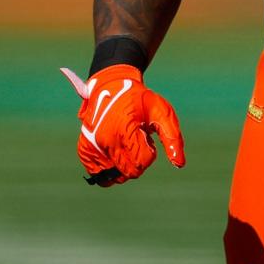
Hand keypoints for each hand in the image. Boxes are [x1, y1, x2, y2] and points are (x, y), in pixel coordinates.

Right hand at [61, 64, 184, 186]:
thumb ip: (172, 138)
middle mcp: (106, 140)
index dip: (150, 152)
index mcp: (125, 130)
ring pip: (113, 176)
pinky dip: (108, 168)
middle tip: (136, 140)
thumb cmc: (139, 100)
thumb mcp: (162, 112)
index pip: (142, 161)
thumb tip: (179, 164)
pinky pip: (97, 173)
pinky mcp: (84, 149)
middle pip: (129, 172)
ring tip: (125, 145)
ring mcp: (93, 145)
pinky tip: (114, 151)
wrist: (111, 86)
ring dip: (123, 166)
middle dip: (138, 160)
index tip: (147, 136)